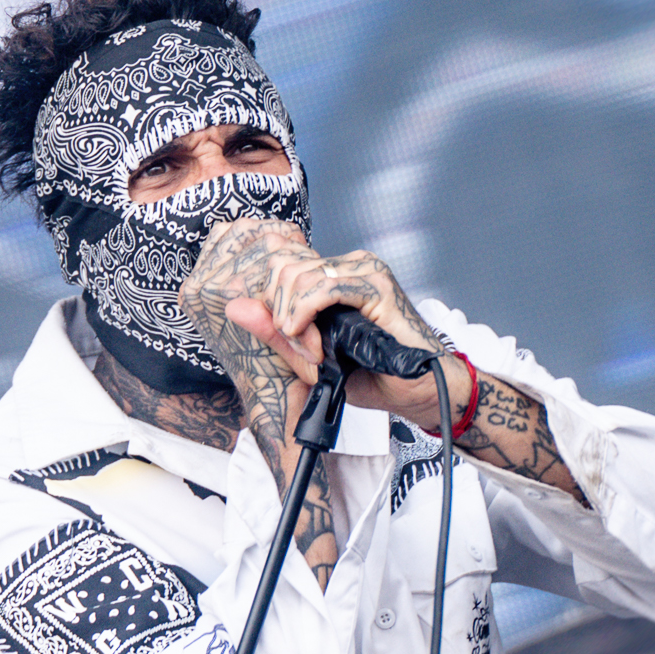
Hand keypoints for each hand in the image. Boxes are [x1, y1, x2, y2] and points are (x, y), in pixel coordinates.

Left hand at [202, 226, 471, 429]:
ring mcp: (362, 269)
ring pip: (295, 273)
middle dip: (275, 310)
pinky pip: (321, 287)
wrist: (420, 389)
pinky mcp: (376, 284)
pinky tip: (306, 339)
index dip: (264, 303)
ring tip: (310, 355)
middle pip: (279, 264)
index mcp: (330, 275)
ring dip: (291, 319)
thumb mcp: (308, 357)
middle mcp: (345, 264)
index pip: (275, 265)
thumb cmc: (372, 374)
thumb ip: (275, 332)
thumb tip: (234, 307)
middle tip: (296, 351)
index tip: (276, 339)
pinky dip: (305, 315)